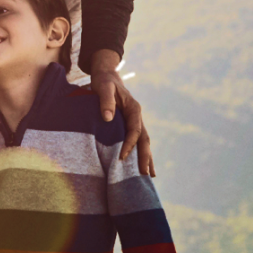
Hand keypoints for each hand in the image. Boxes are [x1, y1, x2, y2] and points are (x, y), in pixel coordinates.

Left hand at [88, 58, 155, 178]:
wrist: (107, 76)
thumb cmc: (104, 82)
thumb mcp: (103, 87)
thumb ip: (105, 101)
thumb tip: (107, 118)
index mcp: (134, 109)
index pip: (135, 130)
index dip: (129, 144)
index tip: (121, 157)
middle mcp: (137, 117)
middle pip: (145, 140)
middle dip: (145, 157)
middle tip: (145, 174)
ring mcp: (135, 121)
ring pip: (144, 142)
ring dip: (147, 158)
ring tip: (150, 176)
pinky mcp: (129, 125)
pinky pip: (137, 142)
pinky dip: (140, 154)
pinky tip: (140, 166)